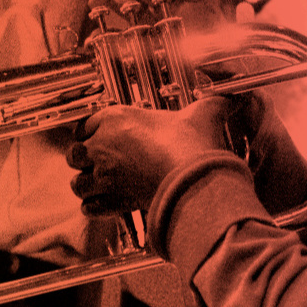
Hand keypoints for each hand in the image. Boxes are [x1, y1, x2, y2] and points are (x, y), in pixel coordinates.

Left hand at [67, 97, 232, 215]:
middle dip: (82, 158)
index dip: (91, 130)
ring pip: (77, 183)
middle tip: (97, 160)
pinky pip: (89, 207)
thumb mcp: (204, 112)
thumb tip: (232, 99)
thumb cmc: (192, 144)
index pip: (85, 123)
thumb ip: (214, 104)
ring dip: (85, 184)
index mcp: (117, 118)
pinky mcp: (113, 202)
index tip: (99, 134)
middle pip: (74, 153)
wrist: (193, 179)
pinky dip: (94, 207)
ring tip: (97, 184)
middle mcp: (104, 146)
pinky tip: (103, 204)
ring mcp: (106, 176)